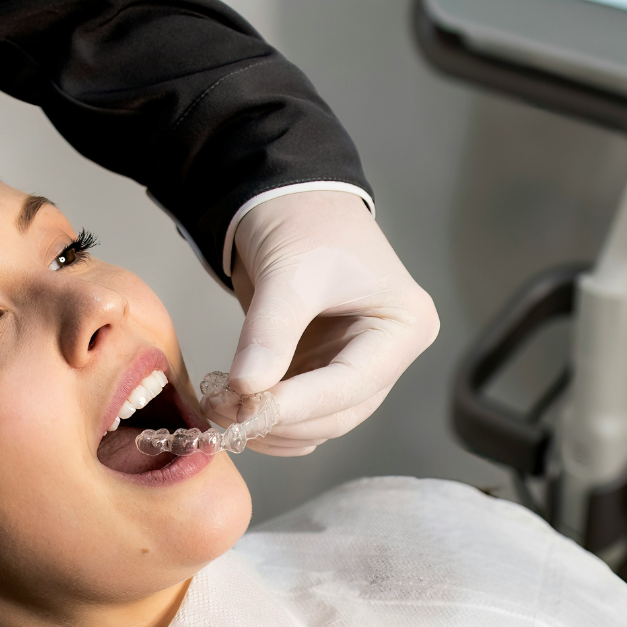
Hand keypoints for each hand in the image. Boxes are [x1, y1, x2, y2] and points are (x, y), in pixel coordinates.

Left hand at [204, 191, 438, 455]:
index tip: (252, 412)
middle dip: (281, 420)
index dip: (301, 405)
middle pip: (339, 412)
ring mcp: (357, 367)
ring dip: (269, 427)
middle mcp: (388, 355)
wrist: (288, 198)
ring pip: (318, 423)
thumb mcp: (289, 272)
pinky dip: (266, 420)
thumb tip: (245, 390)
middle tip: (227, 413)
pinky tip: (231, 408)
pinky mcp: (323, 372)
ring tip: (220, 408)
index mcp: (405, 326)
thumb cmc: (305, 221)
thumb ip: (269, 332)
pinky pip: (300, 415)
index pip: (354, 383)